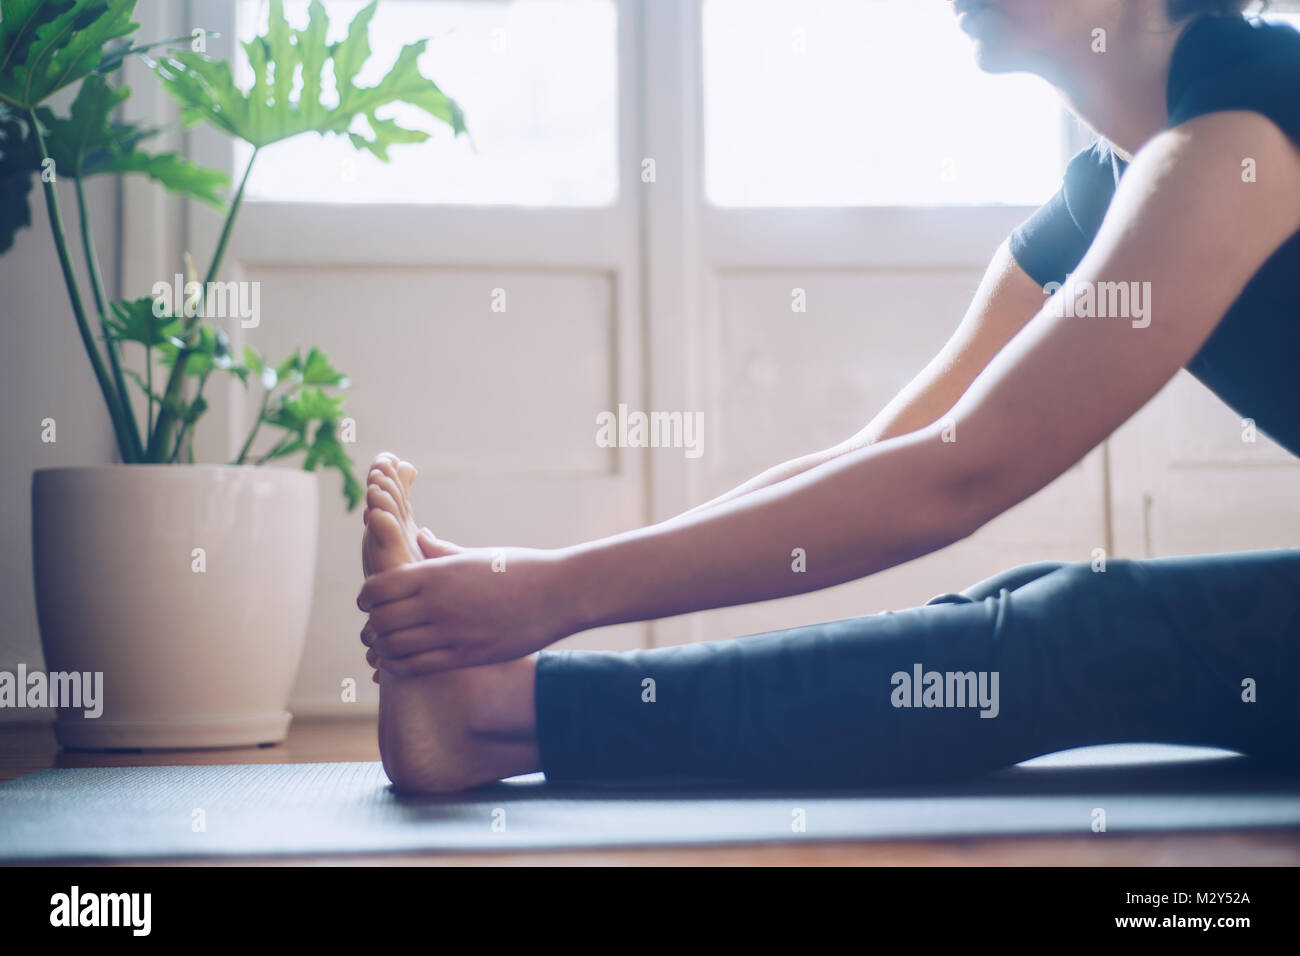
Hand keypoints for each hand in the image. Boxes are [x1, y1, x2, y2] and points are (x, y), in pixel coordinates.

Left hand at [358, 542, 576, 674]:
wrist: (560, 593)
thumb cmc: (521, 568)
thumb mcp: (477, 554)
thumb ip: (441, 551)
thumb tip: (419, 535)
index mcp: (437, 573)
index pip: (378, 589)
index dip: (366, 598)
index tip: (370, 601)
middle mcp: (439, 603)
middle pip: (380, 620)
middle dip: (372, 625)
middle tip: (374, 627)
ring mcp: (452, 632)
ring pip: (394, 648)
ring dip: (384, 648)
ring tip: (387, 646)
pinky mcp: (467, 656)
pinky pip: (417, 667)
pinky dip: (400, 666)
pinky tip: (403, 661)